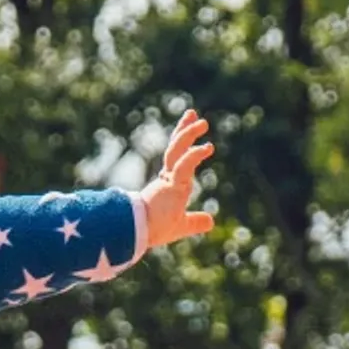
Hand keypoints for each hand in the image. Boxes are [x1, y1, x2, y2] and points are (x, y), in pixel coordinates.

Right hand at [138, 110, 214, 248]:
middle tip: (191, 113)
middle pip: (175, 147)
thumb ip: (194, 222)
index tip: (190, 127)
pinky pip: (184, 165)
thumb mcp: (180, 225)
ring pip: (177, 150)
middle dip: (183, 129)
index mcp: (168, 184)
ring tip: (202, 122)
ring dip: (189, 134)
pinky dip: (195, 155)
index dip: (183, 142)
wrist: (137, 234)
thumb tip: (211, 221)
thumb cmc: (153, 231)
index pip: (176, 158)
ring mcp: (168, 180)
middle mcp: (167, 179)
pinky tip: (207, 147)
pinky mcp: (170, 185)